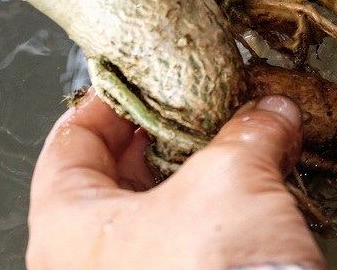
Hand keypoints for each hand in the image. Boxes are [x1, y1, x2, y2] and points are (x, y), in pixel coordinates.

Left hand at [26, 89, 325, 269]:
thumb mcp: (232, 176)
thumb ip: (249, 133)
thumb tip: (271, 113)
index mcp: (66, 231)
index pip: (67, 145)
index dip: (106, 104)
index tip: (137, 84)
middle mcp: (83, 266)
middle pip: (110, 180)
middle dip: (159, 141)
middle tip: (194, 113)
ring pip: (150, 218)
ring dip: (191, 181)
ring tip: (229, 151)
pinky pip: (179, 249)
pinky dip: (208, 218)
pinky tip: (246, 200)